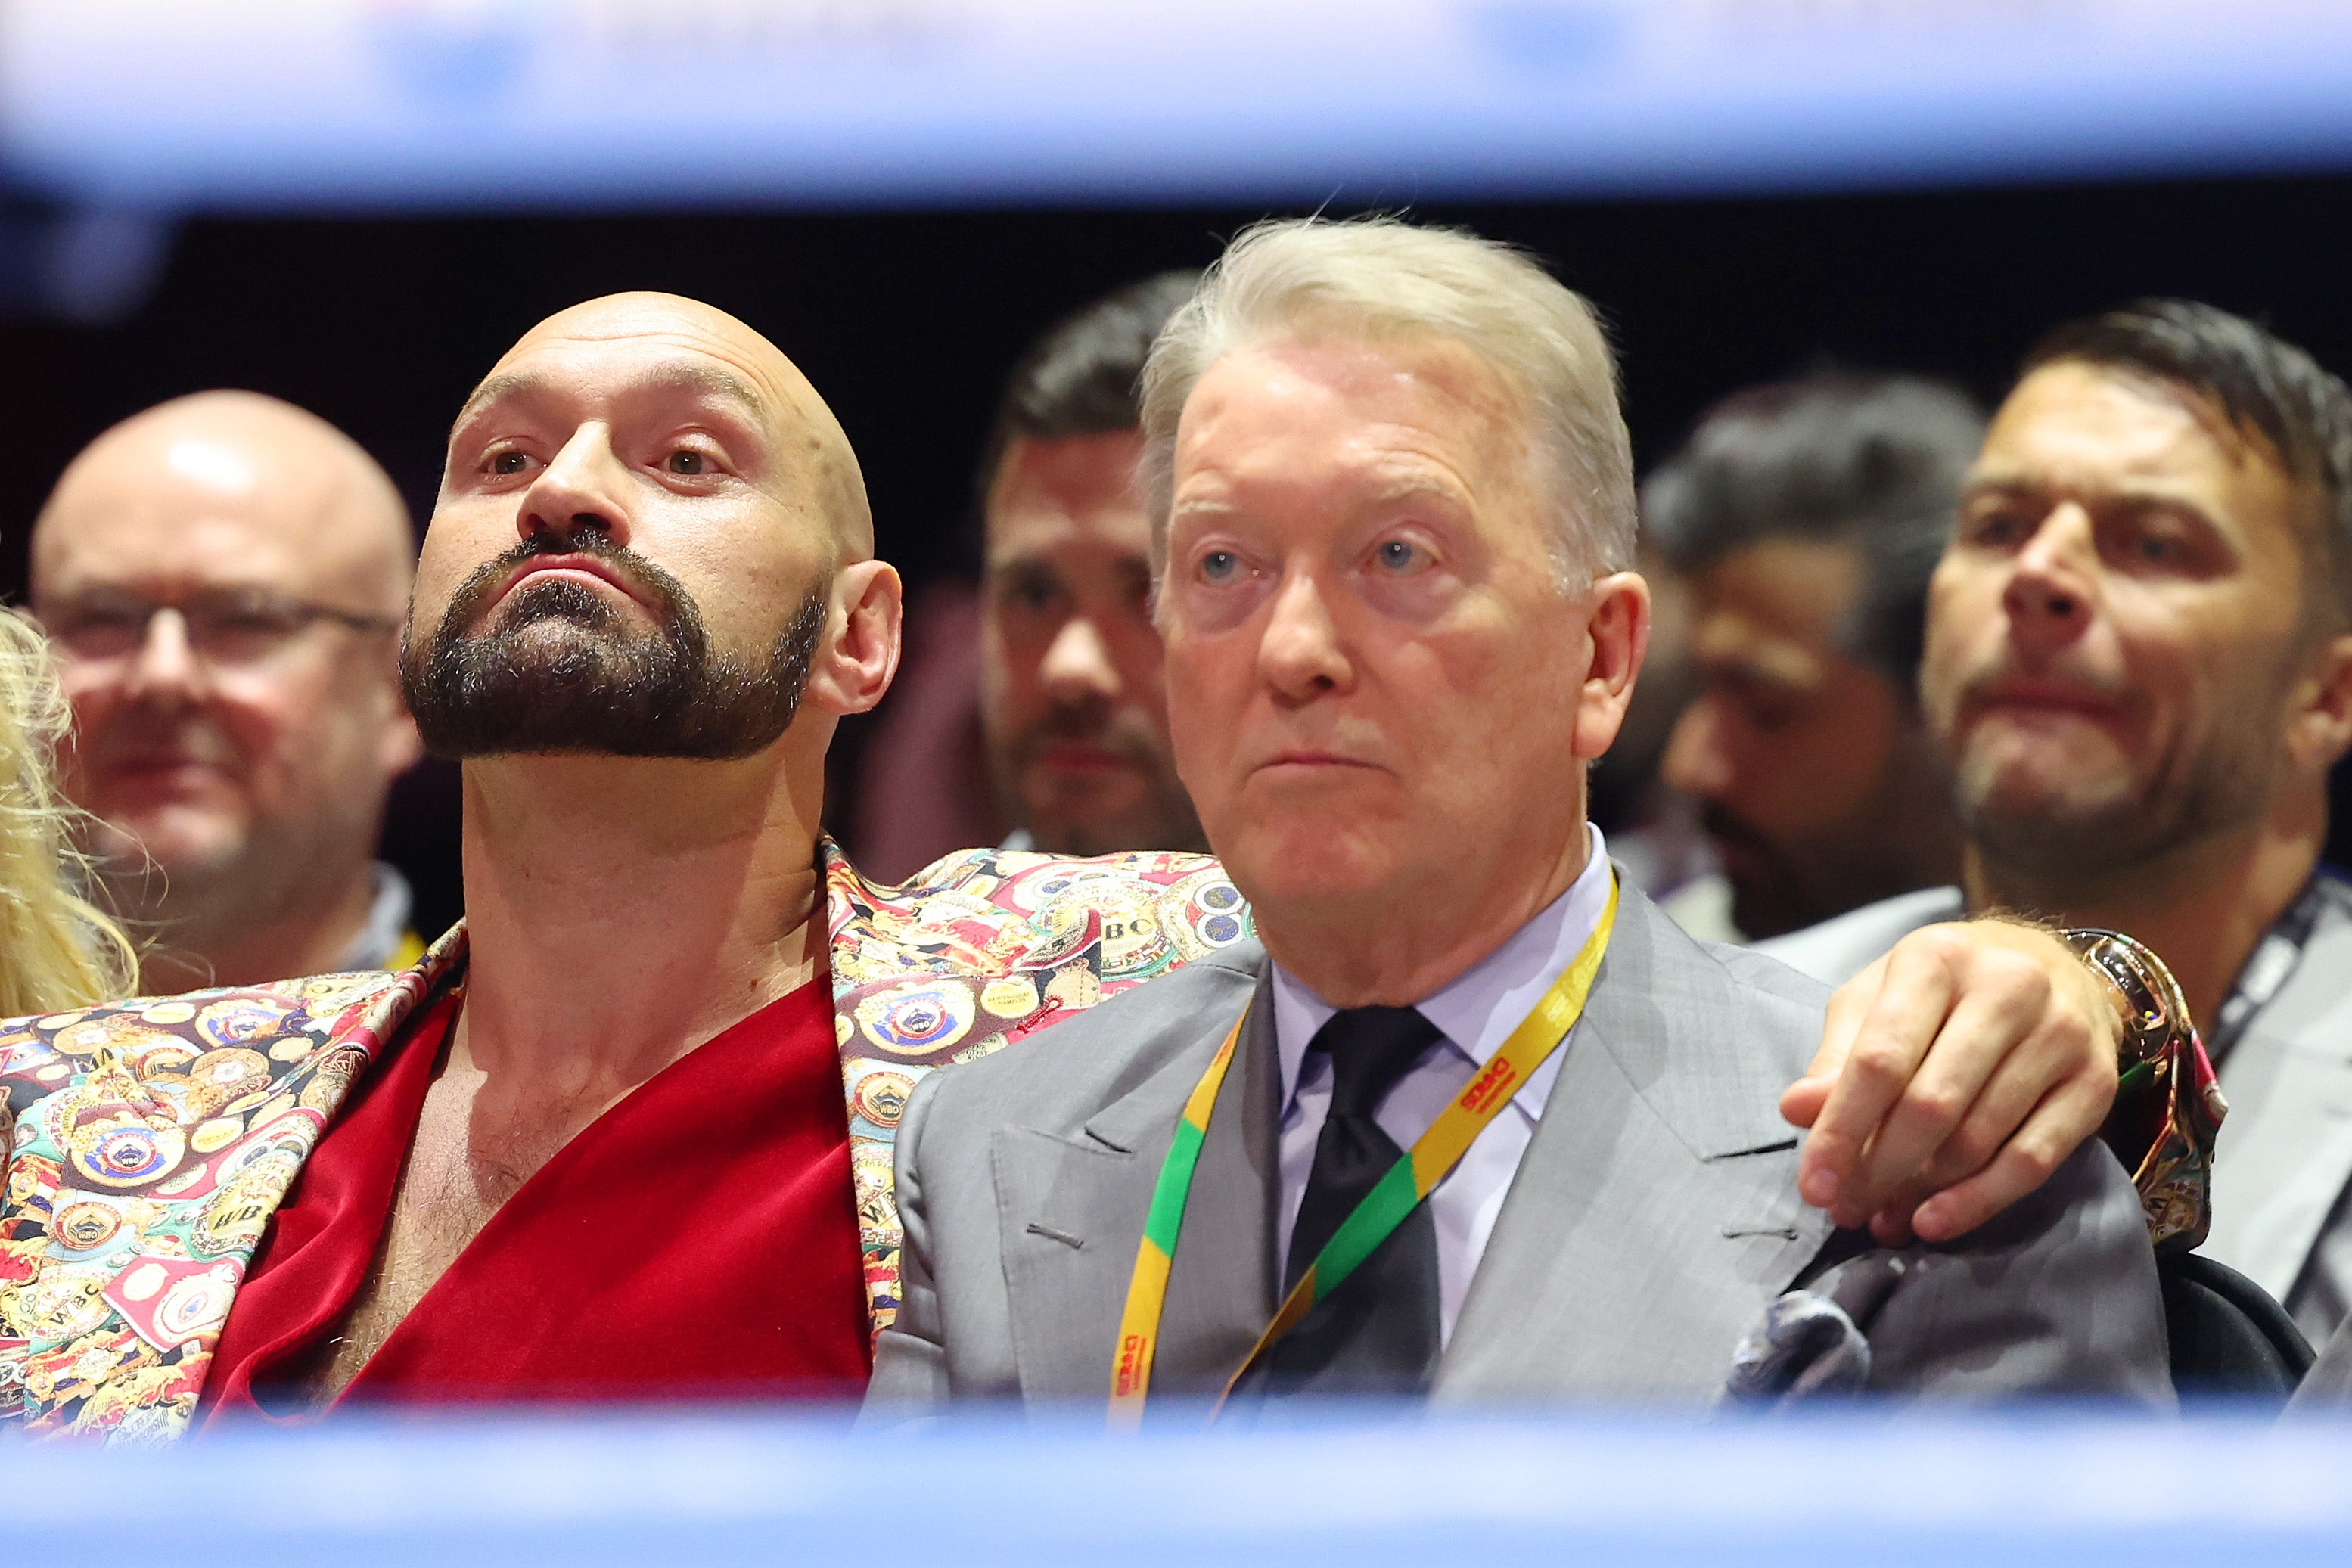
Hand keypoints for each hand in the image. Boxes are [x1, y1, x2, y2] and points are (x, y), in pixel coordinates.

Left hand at [1779, 919, 2121, 1245]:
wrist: (2053, 964)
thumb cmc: (1943, 989)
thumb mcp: (1877, 1001)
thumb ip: (1837, 1055)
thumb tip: (1796, 1111)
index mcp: (1937, 959)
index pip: (1881, 1059)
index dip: (1841, 1130)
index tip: (1814, 1185)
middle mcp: (2008, 988)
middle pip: (1932, 1105)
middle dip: (1879, 1170)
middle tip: (1846, 1210)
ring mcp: (2061, 1034)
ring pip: (1980, 1138)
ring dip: (1923, 1192)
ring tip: (1883, 1219)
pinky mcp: (2096, 1082)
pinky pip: (2035, 1160)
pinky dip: (1980, 1200)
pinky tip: (1937, 1222)